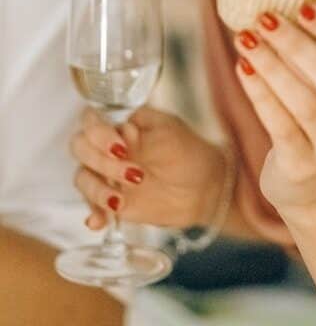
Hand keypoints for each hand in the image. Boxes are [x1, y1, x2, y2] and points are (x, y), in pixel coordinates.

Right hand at [71, 107, 223, 229]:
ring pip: (82, 178)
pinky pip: (92, 206)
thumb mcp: (171, 135)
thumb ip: (144, 134)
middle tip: (134, 175)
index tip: (122, 149)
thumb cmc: (190, 154)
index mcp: (123, 125)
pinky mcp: (111, 200)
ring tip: (120, 202)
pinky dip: (93, 213)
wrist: (205, 189)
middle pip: (81, 148)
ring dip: (96, 190)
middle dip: (102, 163)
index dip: (100, 134)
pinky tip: (99, 222)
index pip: (92, 121)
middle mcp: (109, 148)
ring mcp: (108, 174)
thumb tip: (122, 130)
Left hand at [234, 3, 315, 222]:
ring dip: (271, 66)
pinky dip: (259, 93)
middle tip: (263, 18)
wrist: (315, 187)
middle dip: (296, 44)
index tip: (301, 4)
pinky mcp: (305, 167)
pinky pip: (279, 125)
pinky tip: (242, 68)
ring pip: (304, 103)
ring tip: (244, 38)